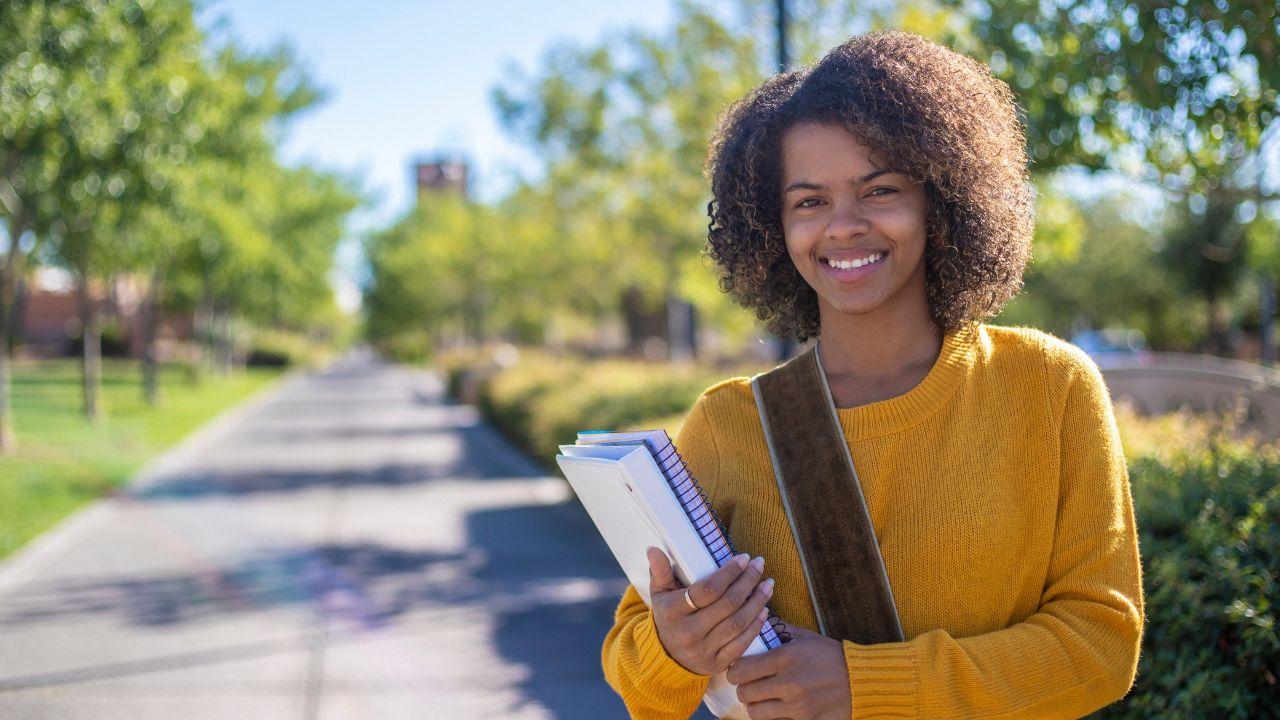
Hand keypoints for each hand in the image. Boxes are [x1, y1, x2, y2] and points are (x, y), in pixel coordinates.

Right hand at [646, 546, 775, 675]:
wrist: (666, 658)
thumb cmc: (667, 616)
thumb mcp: (659, 593)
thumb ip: (659, 571)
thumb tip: (653, 549)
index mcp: (673, 612)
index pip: (707, 590)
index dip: (729, 573)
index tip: (744, 558)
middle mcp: (688, 633)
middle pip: (727, 604)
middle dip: (748, 582)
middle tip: (760, 565)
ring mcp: (703, 651)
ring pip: (738, 623)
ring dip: (757, 602)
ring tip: (768, 584)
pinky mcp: (716, 665)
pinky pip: (741, 644)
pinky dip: (756, 626)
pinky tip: (765, 610)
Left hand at [725, 624, 850, 719]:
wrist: (862, 680)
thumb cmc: (832, 656)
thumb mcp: (806, 638)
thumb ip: (779, 631)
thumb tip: (757, 622)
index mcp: (786, 658)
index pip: (741, 670)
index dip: (735, 671)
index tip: (738, 670)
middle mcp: (789, 683)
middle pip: (745, 693)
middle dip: (743, 689)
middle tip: (749, 685)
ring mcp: (798, 706)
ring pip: (756, 713)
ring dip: (755, 706)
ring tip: (761, 699)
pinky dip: (773, 718)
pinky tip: (777, 710)